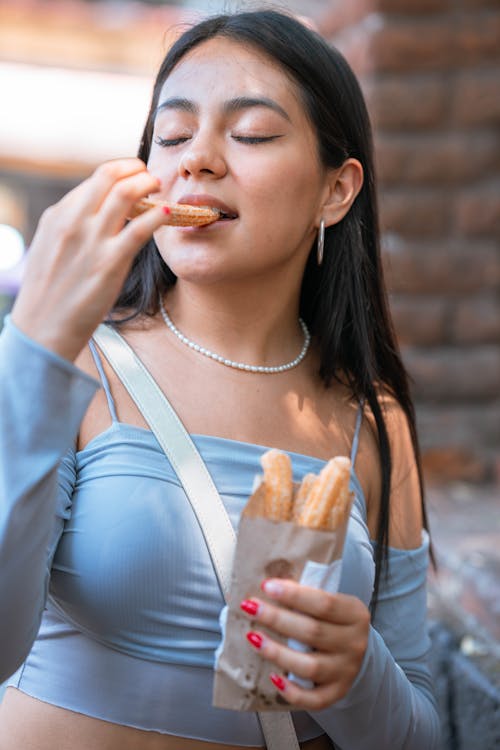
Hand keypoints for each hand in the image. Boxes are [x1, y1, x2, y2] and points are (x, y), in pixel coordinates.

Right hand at [12, 158, 166, 361]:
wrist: (43, 328)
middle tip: (150, 176)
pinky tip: (167, 214)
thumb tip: (95, 211)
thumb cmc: (50, 293)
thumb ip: (71, 226)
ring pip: (126, 194)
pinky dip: (157, 216)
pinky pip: (141, 229)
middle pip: (110, 176)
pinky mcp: (110, 263)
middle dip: (135, 169)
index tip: (134, 174)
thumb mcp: (50, 248)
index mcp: (58, 216)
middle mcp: (74, 222)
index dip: (120, 171)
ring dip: (148, 185)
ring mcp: (92, 241)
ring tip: (160, 189)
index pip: (95, 179)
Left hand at [240, 578, 369, 709]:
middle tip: (249, 607)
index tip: (266, 586)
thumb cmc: (332, 620)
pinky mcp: (337, 693)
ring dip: (277, 652)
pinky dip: (292, 692)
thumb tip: (268, 586)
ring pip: (310, 666)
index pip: (324, 603)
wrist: (354, 650)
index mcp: (354, 614)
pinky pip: (314, 699)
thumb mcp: (330, 602)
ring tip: (253, 638)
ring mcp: (346, 671)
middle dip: (276, 619)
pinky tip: (273, 678)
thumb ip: (306, 596)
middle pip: (312, 632)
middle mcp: (354, 643)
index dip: (294, 595)